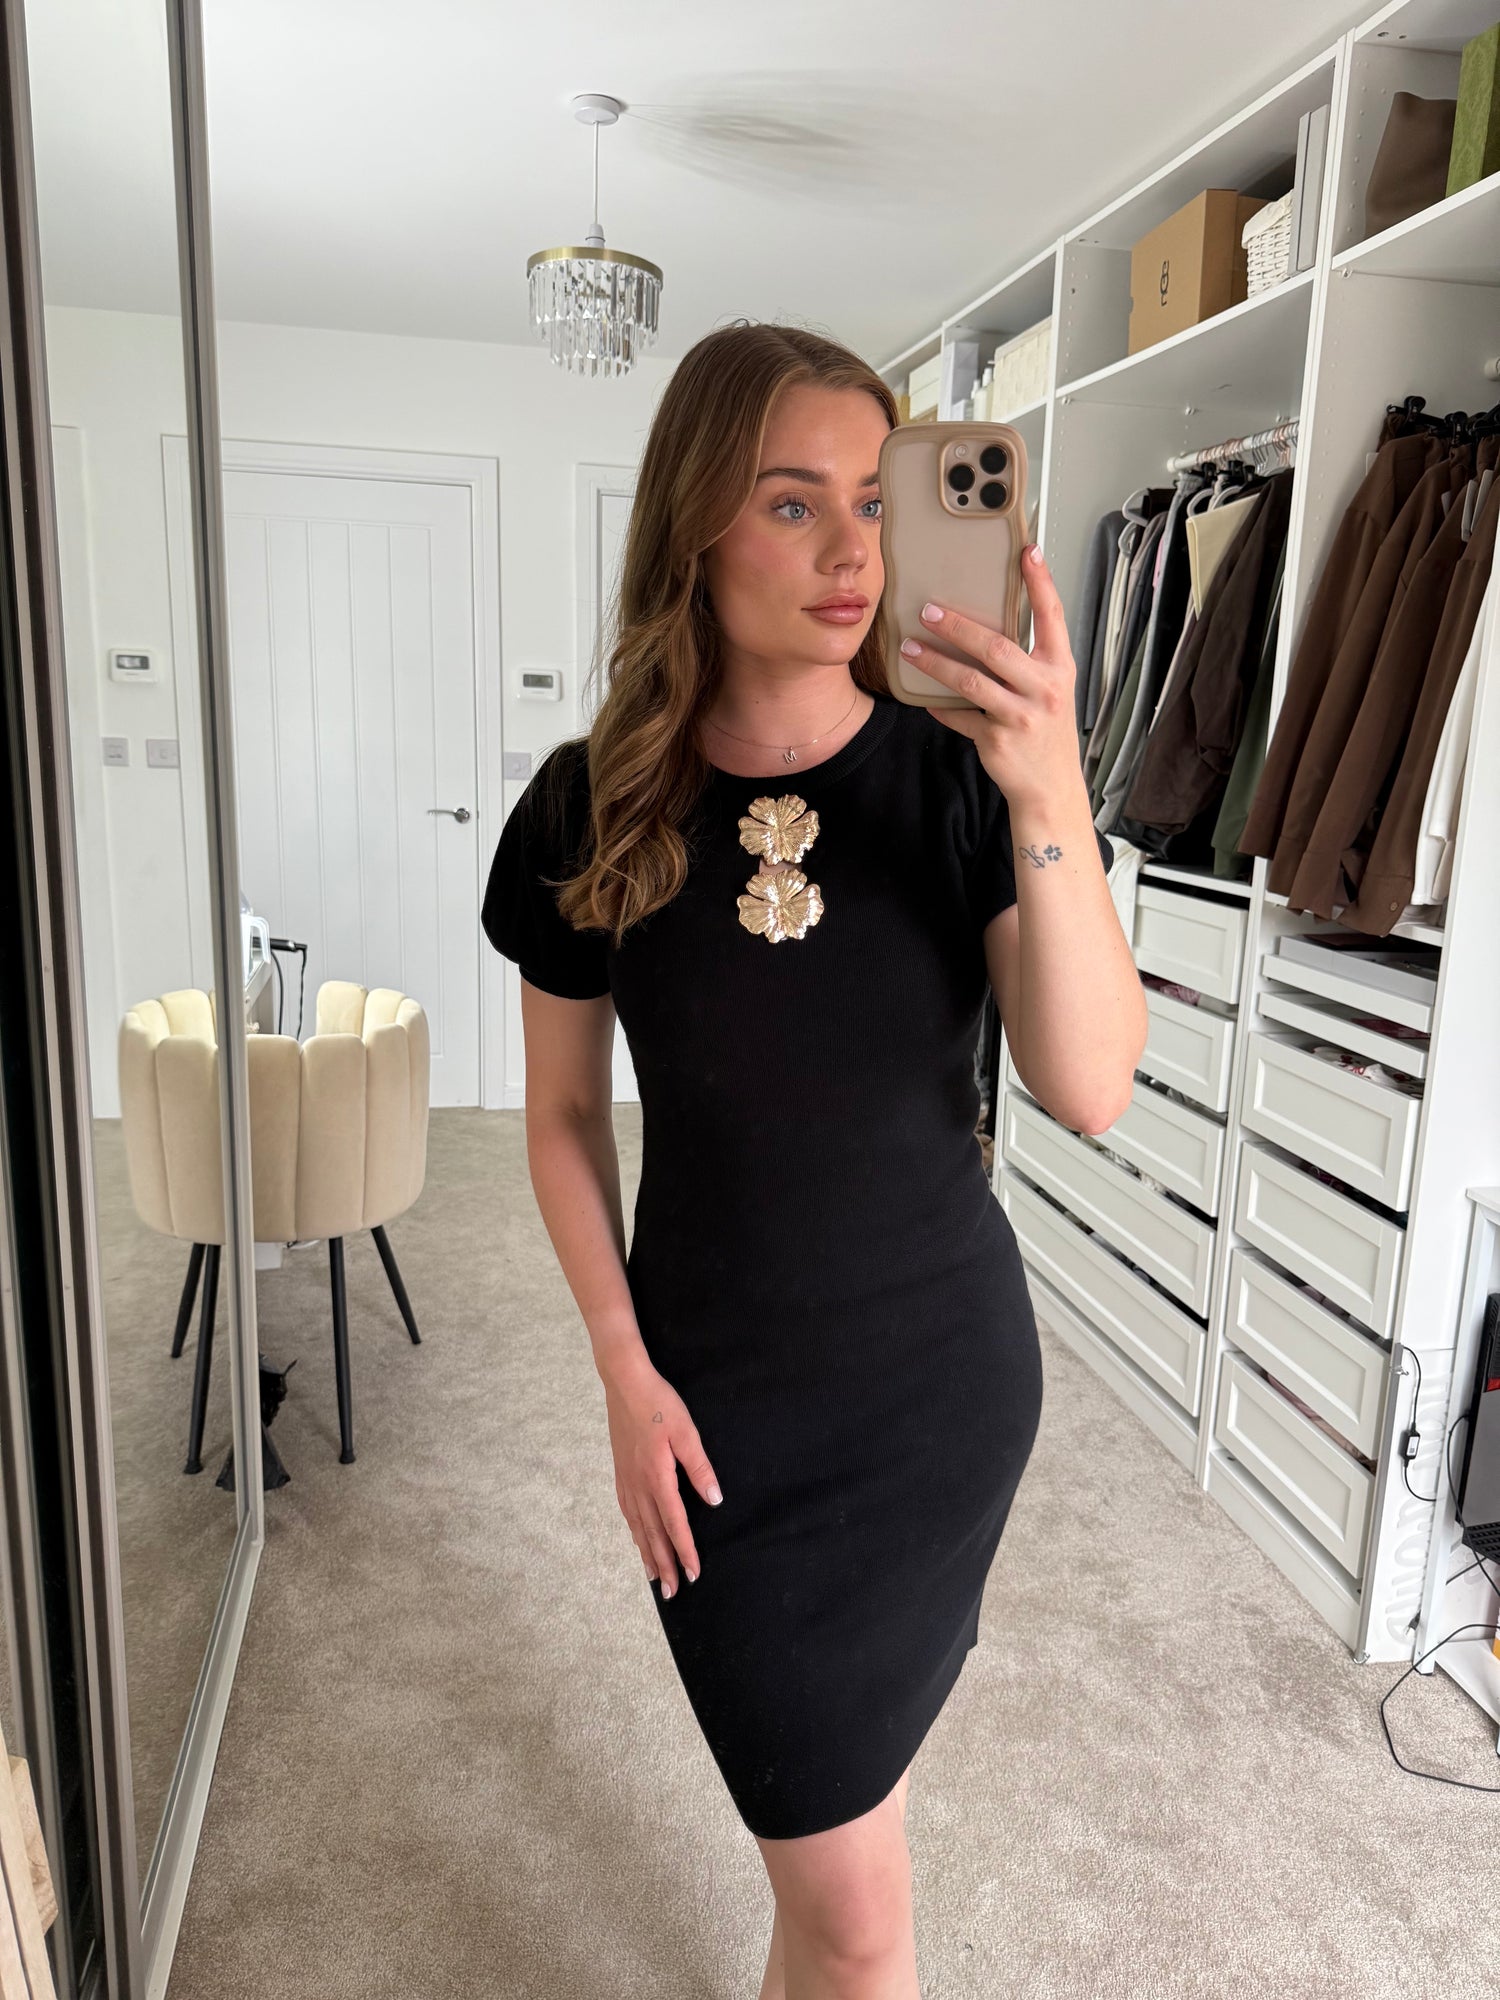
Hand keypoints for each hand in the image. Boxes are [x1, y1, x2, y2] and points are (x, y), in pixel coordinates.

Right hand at [602, 1354, 722, 1599]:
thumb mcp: (686, 1432)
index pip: (674, 1524)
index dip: (685, 1550)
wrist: (624, 1383)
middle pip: (653, 1534)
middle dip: (665, 1564)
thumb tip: (714, 1501)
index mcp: (657, 1477)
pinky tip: (637, 1538)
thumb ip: (700, 1468)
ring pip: (638, 1527)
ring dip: (648, 1554)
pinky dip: (634, 1532)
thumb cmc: (659, 1404)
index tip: (694, 1574)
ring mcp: (626, 1480)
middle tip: (674, 1593)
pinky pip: (627, 1512)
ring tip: (656, 1578)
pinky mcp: (620, 1472)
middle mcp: (638, 1485)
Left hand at [898, 542, 1083, 815]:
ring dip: (935, 662)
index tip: (1027, 550)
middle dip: (958, 626)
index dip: (1040, 582)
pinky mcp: (996, 740)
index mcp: (1060, 669)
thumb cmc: (1047, 733)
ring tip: (909, 648)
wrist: (1051, 789)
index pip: (1052, 616)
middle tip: (928, 609)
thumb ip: (1029, 661)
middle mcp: (1044, 690)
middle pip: (996, 648)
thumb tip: (989, 626)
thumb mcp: (1051, 692)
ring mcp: (1020, 716)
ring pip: (970, 681)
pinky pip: (959, 717)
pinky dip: (939, 706)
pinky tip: (923, 696)